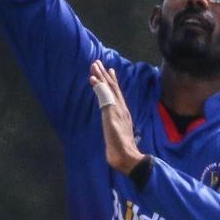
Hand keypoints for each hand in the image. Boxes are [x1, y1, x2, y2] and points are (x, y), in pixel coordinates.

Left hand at [89, 60, 142, 174]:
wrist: (127, 157)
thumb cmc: (123, 152)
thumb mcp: (119, 138)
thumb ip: (117, 133)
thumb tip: (118, 136)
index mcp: (123, 115)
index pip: (116, 95)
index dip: (111, 83)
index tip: (107, 72)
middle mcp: (121, 110)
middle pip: (112, 88)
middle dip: (104, 75)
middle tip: (97, 62)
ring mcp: (117, 110)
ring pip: (108, 89)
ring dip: (100, 76)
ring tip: (94, 65)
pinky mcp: (111, 113)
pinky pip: (104, 96)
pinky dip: (98, 86)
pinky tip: (92, 78)